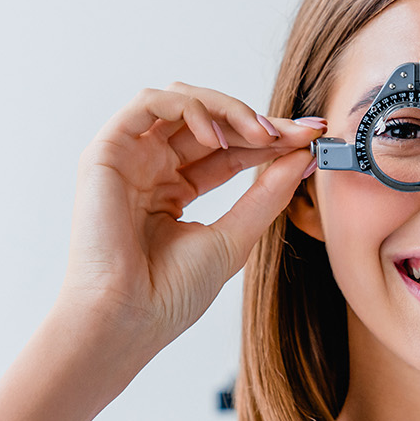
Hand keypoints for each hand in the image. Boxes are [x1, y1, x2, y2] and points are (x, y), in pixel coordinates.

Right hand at [59, 82, 321, 354]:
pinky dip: (189, 109)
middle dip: (259, 121)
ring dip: (228, 109)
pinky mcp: (106, 151)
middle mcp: (151, 168)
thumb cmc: (170, 294)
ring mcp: (129, 157)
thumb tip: (304, 156)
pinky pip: (149, 102)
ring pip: (182, 100)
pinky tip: (217, 137)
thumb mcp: (235, 237)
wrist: (127, 320)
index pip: (230, 150)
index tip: (313, 138)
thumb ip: (267, 194)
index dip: (271, 140)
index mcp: (174, 190)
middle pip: (211, 121)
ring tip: (262, 136)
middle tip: (299, 132)